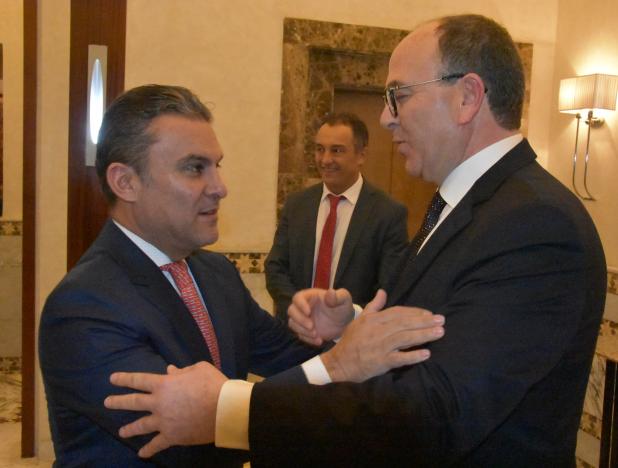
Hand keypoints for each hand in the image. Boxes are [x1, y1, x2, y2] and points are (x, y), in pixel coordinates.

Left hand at [104, 361, 226, 457]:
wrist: (224, 409)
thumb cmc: (212, 384)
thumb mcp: (199, 369)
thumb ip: (182, 371)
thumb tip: (170, 370)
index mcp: (163, 384)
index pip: (138, 380)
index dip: (124, 379)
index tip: (112, 379)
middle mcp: (158, 403)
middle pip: (133, 402)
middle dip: (118, 402)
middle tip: (107, 402)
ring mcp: (163, 422)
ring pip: (140, 425)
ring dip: (129, 428)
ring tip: (121, 431)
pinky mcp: (172, 437)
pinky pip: (156, 444)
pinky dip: (148, 450)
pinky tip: (141, 454)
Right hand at [288, 288, 353, 345]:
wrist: (344, 322)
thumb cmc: (343, 307)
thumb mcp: (344, 299)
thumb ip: (338, 296)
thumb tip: (330, 292)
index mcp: (310, 296)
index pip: (298, 297)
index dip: (300, 304)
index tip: (308, 312)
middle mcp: (303, 307)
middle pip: (291, 311)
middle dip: (300, 320)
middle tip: (312, 326)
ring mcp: (303, 319)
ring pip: (292, 324)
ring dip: (302, 331)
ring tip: (316, 335)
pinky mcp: (304, 331)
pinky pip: (300, 335)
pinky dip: (308, 339)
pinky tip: (319, 340)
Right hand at [321, 290, 444, 381]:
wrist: (339, 362)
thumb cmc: (351, 340)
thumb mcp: (361, 319)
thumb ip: (374, 306)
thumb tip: (383, 292)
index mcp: (374, 319)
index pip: (398, 312)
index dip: (415, 312)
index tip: (429, 314)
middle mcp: (378, 331)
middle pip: (405, 323)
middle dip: (424, 321)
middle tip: (442, 320)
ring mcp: (380, 346)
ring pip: (405, 338)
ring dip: (423, 335)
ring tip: (440, 332)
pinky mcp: (381, 361)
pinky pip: (399, 358)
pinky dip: (413, 356)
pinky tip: (426, 354)